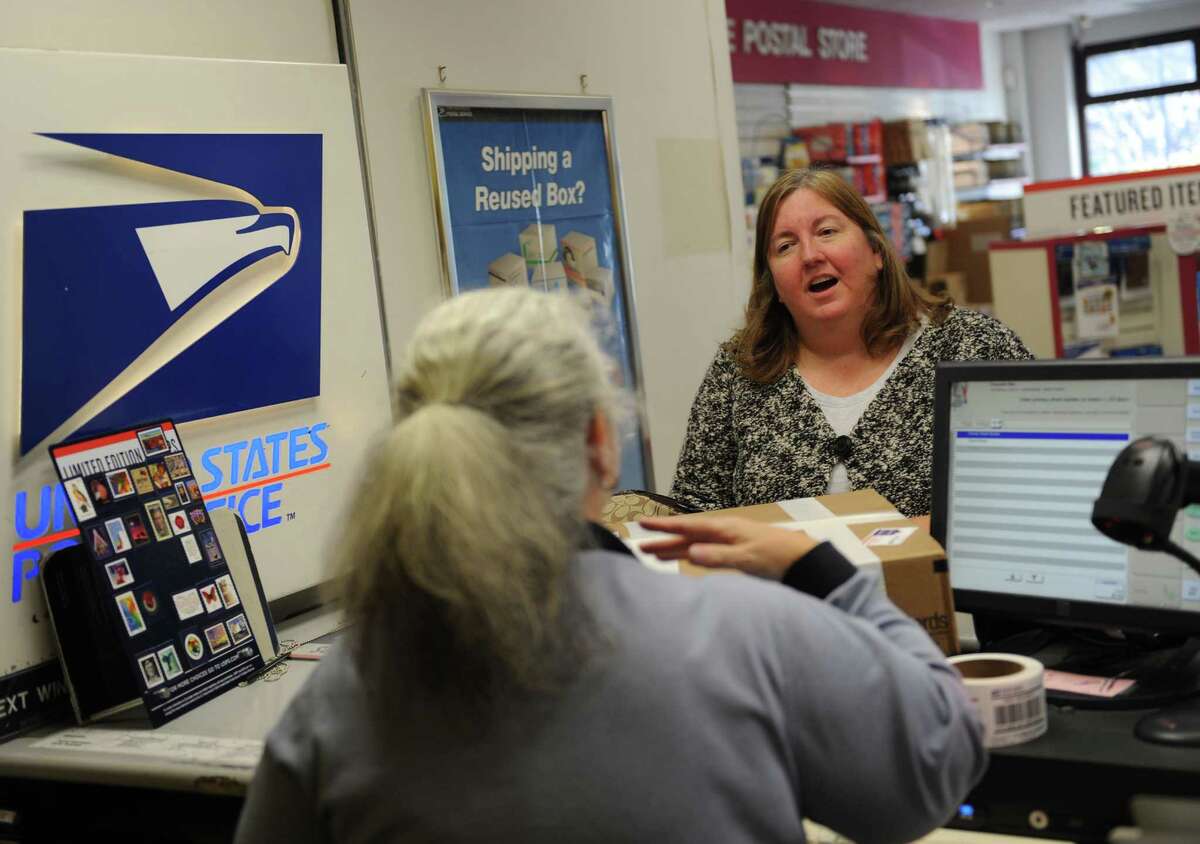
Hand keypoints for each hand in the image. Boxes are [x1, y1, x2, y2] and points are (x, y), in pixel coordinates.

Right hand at [637, 515, 818, 580]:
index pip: (687, 527)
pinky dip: (690, 555)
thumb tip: (690, 553)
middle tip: (639, 544)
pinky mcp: (734, 554)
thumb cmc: (777, 555)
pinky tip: (683, 558)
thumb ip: (718, 556)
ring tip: (653, 553)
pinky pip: (705, 553)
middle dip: (663, 540)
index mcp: (723, 529)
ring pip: (694, 545)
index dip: (664, 526)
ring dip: (674, 549)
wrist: (802, 559)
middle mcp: (723, 533)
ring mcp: (728, 543)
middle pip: (687, 536)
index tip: (643, 523)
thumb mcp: (746, 557)